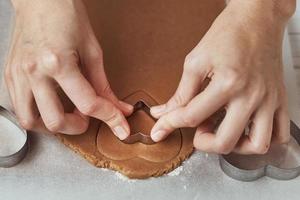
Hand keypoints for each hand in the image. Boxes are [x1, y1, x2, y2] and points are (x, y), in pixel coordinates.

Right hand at [5, 0, 132, 138]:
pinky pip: (19, 108)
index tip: (120, 125)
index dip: (110, 117)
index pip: (88, 103)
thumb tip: (119, 108)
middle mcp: (33, 72)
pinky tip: (50, 105)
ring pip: (31, 121)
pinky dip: (37, 114)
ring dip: (53, 125)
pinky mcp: (10, 75)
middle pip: (55, 121)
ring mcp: (18, 75)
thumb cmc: (67, 16)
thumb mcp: (92, 51)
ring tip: (67, 114)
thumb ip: (104, 85)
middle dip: (78, 127)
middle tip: (88, 118)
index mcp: (58, 62)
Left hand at [150, 0, 295, 153]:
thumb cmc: (228, 33)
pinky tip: (246, 130)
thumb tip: (163, 112)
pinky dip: (262, 140)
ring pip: (257, 145)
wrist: (257, 18)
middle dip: (203, 143)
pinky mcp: (280, 99)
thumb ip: (180, 92)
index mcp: (227, 83)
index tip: (160, 129)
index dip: (169, 124)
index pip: (191, 116)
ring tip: (222, 131)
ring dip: (235, 147)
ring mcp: (269, 100)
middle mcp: (251, 95)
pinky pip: (279, 134)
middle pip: (225, 141)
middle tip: (197, 131)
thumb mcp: (196, 60)